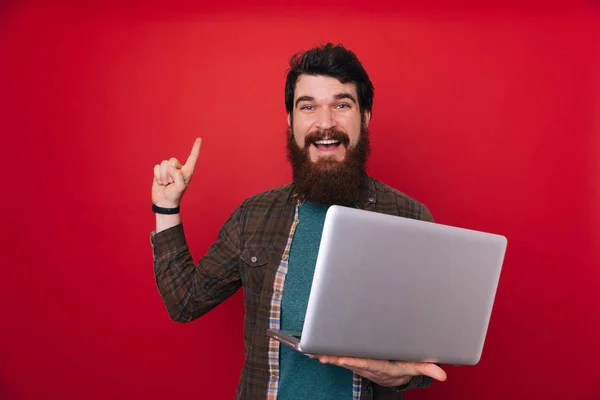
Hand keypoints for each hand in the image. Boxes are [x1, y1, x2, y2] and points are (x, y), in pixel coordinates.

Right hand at [152, 138, 201, 207]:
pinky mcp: (160, 171)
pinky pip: (156, 167)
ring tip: (166, 183)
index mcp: (187, 171)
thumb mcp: (180, 187)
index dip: (196, 148)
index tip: (199, 139)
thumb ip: (178, 176)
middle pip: (172, 160)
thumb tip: (172, 167)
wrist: (163, 202)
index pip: (193, 157)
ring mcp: (169, 169)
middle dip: (169, 172)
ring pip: (163, 163)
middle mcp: (179, 168)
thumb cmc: (174, 195)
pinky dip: (157, 176)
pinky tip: (160, 182)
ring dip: (163, 175)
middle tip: (170, 182)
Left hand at [313, 355, 446, 386]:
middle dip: (335, 356)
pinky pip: (337, 355)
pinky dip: (326, 352)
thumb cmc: (400, 368)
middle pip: (349, 360)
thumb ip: (426, 368)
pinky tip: (313, 349)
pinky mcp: (351, 359)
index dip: (354, 360)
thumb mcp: (414, 367)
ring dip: (327, 354)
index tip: (343, 357)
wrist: (390, 377)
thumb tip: (442, 374)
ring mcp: (357, 362)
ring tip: (313, 351)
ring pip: (340, 358)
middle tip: (322, 354)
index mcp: (380, 365)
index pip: (366, 362)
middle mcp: (366, 364)